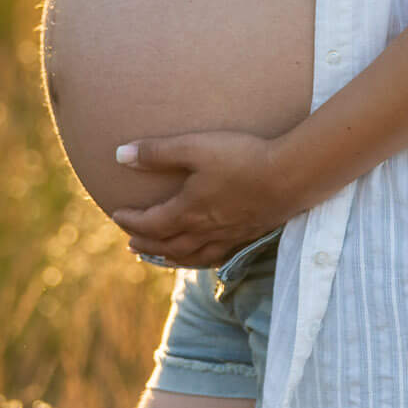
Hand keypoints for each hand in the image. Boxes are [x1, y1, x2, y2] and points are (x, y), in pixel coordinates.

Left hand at [107, 130, 293, 265]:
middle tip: (131, 244)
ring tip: (161, 257)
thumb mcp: (195, 147)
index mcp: (188, 211)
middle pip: (168, 245)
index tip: (116, 214)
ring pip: (192, 256)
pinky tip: (204, 255)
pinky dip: (201, 260)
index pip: (151, 224)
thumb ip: (157, 152)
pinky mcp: (248, 234)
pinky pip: (217, 256)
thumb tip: (119, 156)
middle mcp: (205, 230)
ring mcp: (229, 236)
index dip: (130, 221)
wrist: (291, 176)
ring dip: (171, 257)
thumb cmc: (242, 158)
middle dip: (147, 245)